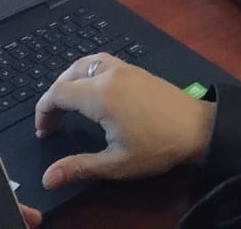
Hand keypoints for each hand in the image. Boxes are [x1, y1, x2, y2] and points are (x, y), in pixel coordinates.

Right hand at [33, 53, 214, 188]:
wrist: (197, 128)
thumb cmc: (157, 147)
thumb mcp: (116, 163)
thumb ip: (79, 167)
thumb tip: (47, 178)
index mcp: (100, 95)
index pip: (57, 93)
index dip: (43, 111)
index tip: (43, 132)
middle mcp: (109, 74)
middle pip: (68, 75)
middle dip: (54, 97)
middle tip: (52, 123)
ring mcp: (124, 68)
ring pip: (85, 63)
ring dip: (70, 80)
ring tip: (67, 104)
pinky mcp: (136, 69)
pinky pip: (101, 62)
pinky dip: (87, 72)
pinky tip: (92, 90)